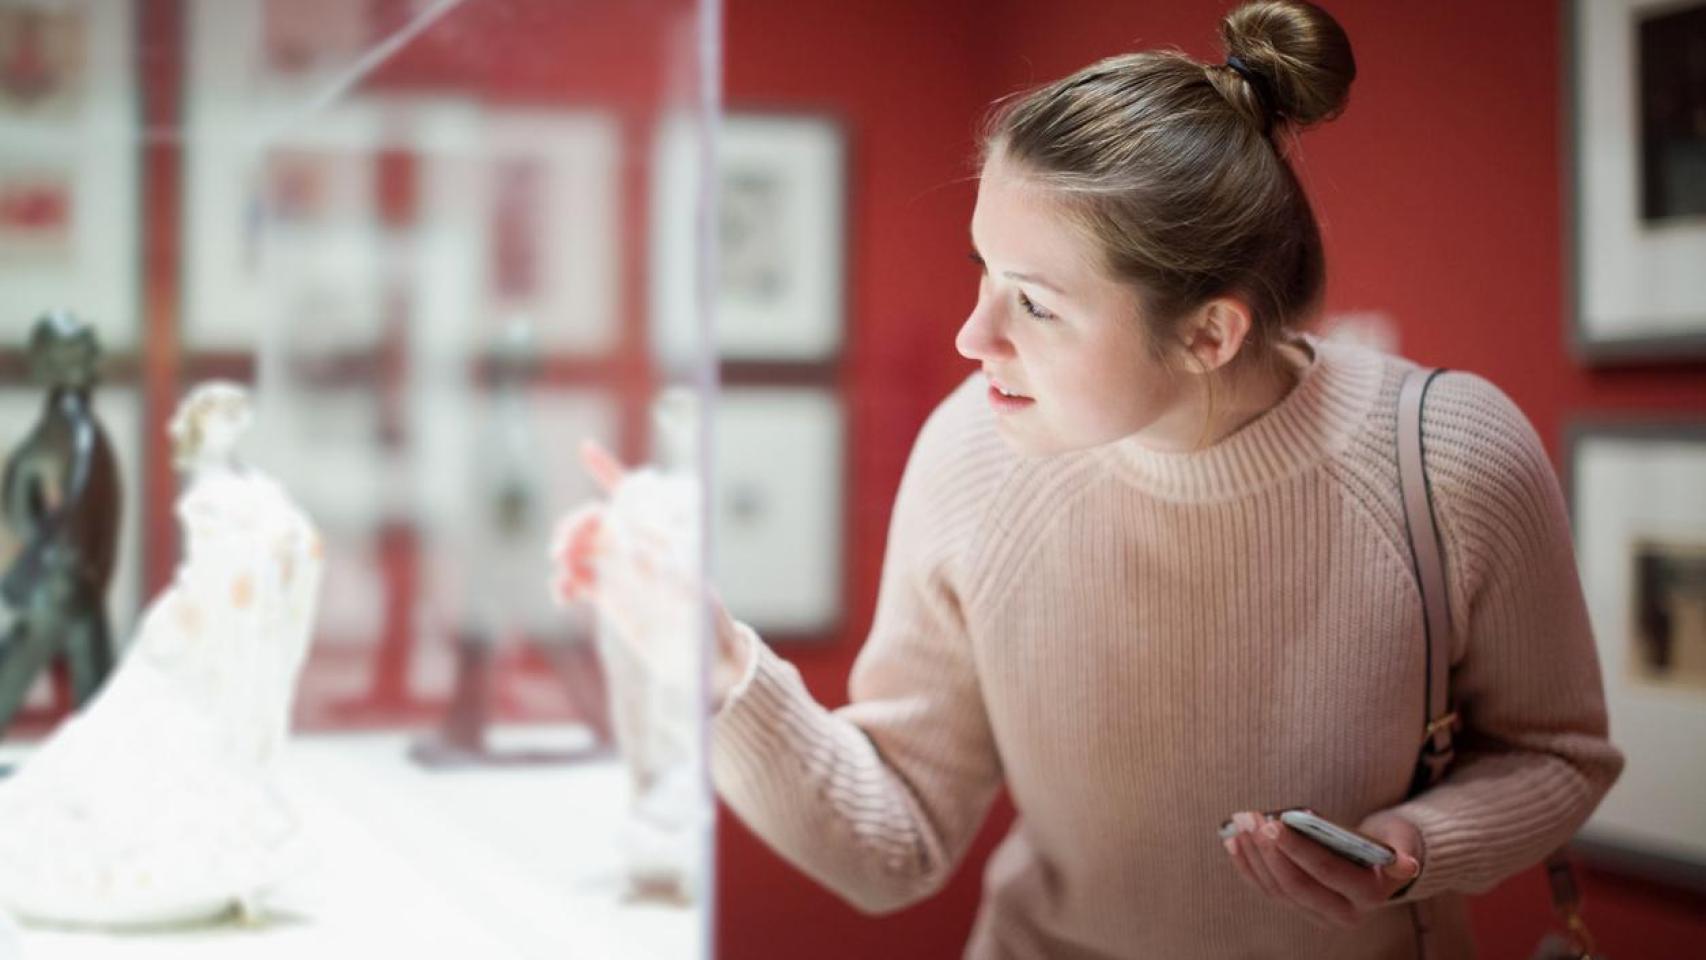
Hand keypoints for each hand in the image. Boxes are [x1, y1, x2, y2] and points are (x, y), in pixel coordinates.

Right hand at [550, 440, 754, 708]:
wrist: (704, 663)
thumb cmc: (708, 623)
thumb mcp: (693, 592)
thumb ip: (666, 568)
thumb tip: (635, 549)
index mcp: (661, 535)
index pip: (634, 495)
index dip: (608, 470)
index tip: (584, 448)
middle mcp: (640, 547)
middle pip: (597, 520)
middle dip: (575, 525)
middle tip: (562, 547)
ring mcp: (622, 569)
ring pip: (583, 546)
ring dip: (566, 550)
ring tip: (562, 569)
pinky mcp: (609, 595)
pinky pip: (578, 578)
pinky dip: (564, 581)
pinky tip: (562, 596)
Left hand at [1222, 809, 1421, 928]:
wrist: (1384, 865)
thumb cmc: (1391, 843)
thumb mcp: (1403, 841)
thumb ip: (1403, 851)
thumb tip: (1405, 863)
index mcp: (1370, 896)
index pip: (1326, 873)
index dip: (1298, 849)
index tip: (1274, 823)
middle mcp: (1344, 914)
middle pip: (1296, 886)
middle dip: (1268, 851)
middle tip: (1250, 818)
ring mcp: (1319, 916)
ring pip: (1277, 890)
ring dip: (1253, 856)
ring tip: (1240, 823)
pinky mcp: (1301, 909)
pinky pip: (1268, 891)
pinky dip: (1248, 867)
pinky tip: (1234, 843)